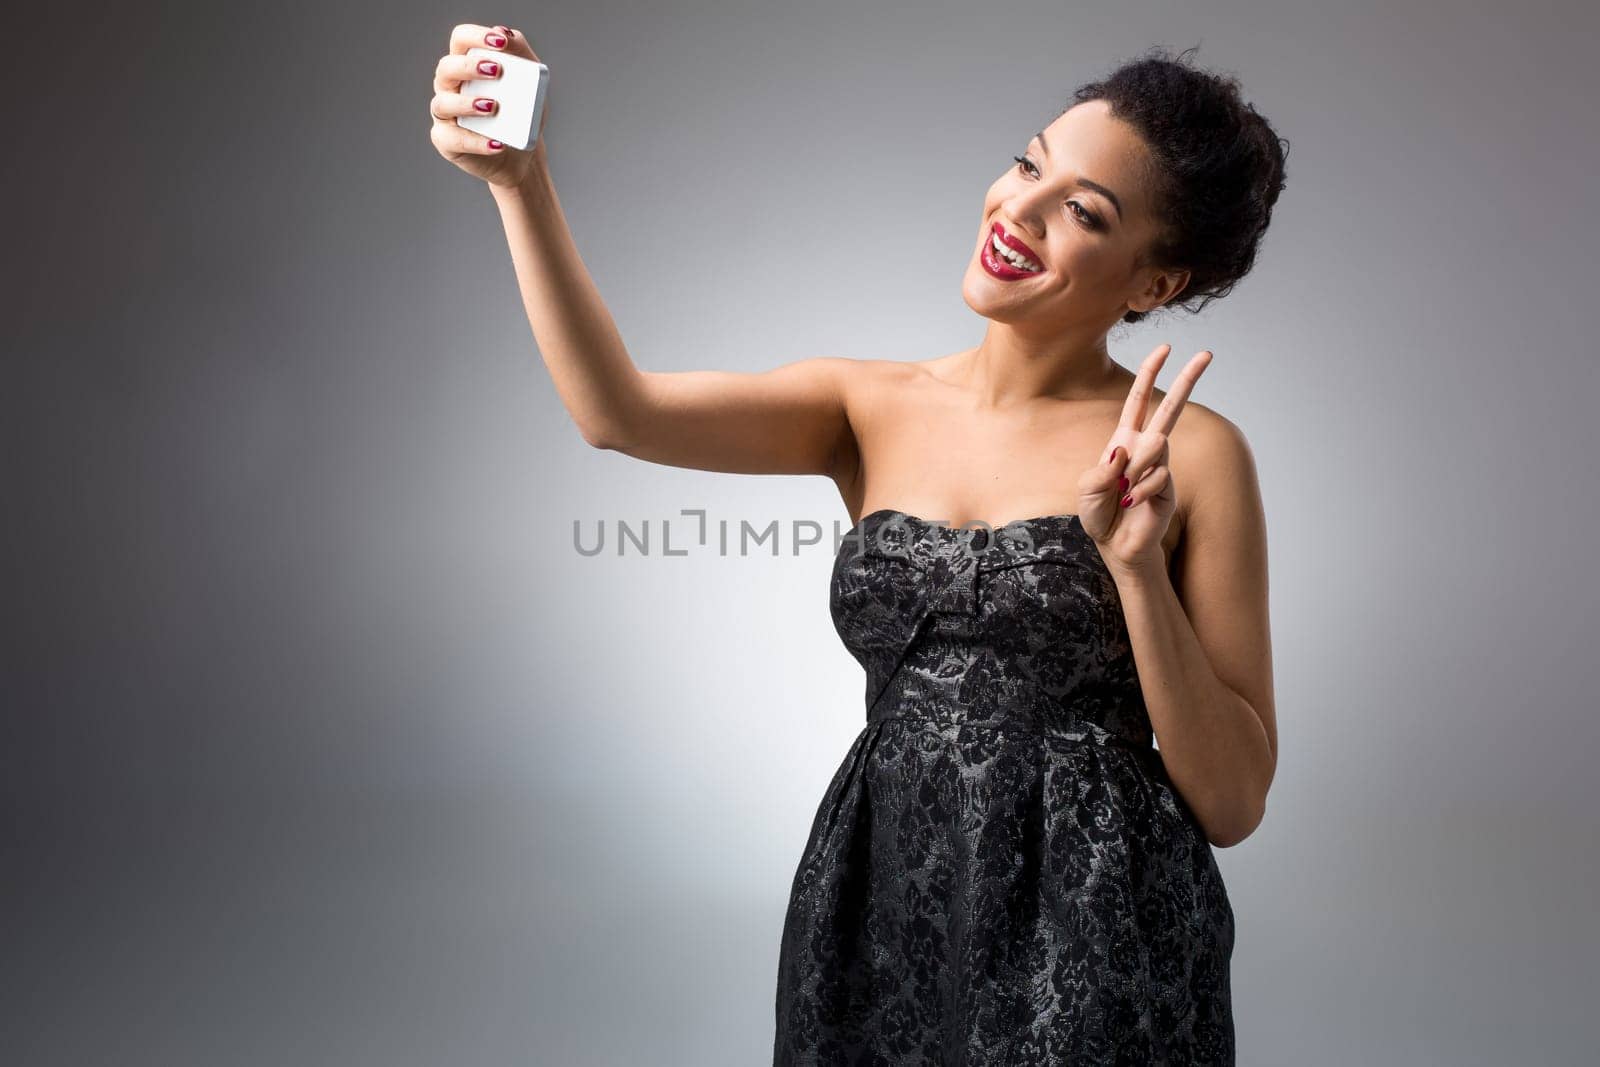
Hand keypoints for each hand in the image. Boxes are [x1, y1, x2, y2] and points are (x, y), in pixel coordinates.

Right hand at [428, 23, 548, 187]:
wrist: (522, 154)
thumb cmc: (521, 114)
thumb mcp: (530, 85)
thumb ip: (522, 55)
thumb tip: (506, 33)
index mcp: (467, 65)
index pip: (461, 39)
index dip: (476, 36)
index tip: (500, 42)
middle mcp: (450, 86)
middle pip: (446, 68)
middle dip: (469, 67)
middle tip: (496, 71)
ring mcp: (445, 114)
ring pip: (442, 103)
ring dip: (467, 104)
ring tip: (493, 107)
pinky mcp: (446, 140)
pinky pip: (453, 139)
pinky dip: (475, 142)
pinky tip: (497, 143)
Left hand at [1077, 343, 1211, 574]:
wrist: (1116, 546)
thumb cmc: (1100, 515)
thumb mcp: (1088, 490)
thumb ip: (1101, 471)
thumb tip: (1124, 452)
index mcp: (1124, 441)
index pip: (1139, 401)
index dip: (1150, 374)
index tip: (1165, 348)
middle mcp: (1146, 449)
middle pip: (1171, 408)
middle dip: (1188, 379)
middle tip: (1208, 353)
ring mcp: (1161, 466)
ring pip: (1156, 446)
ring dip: (1133, 470)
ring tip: (1123, 494)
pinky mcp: (1169, 486)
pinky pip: (1156, 477)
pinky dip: (1138, 492)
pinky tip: (1132, 505)